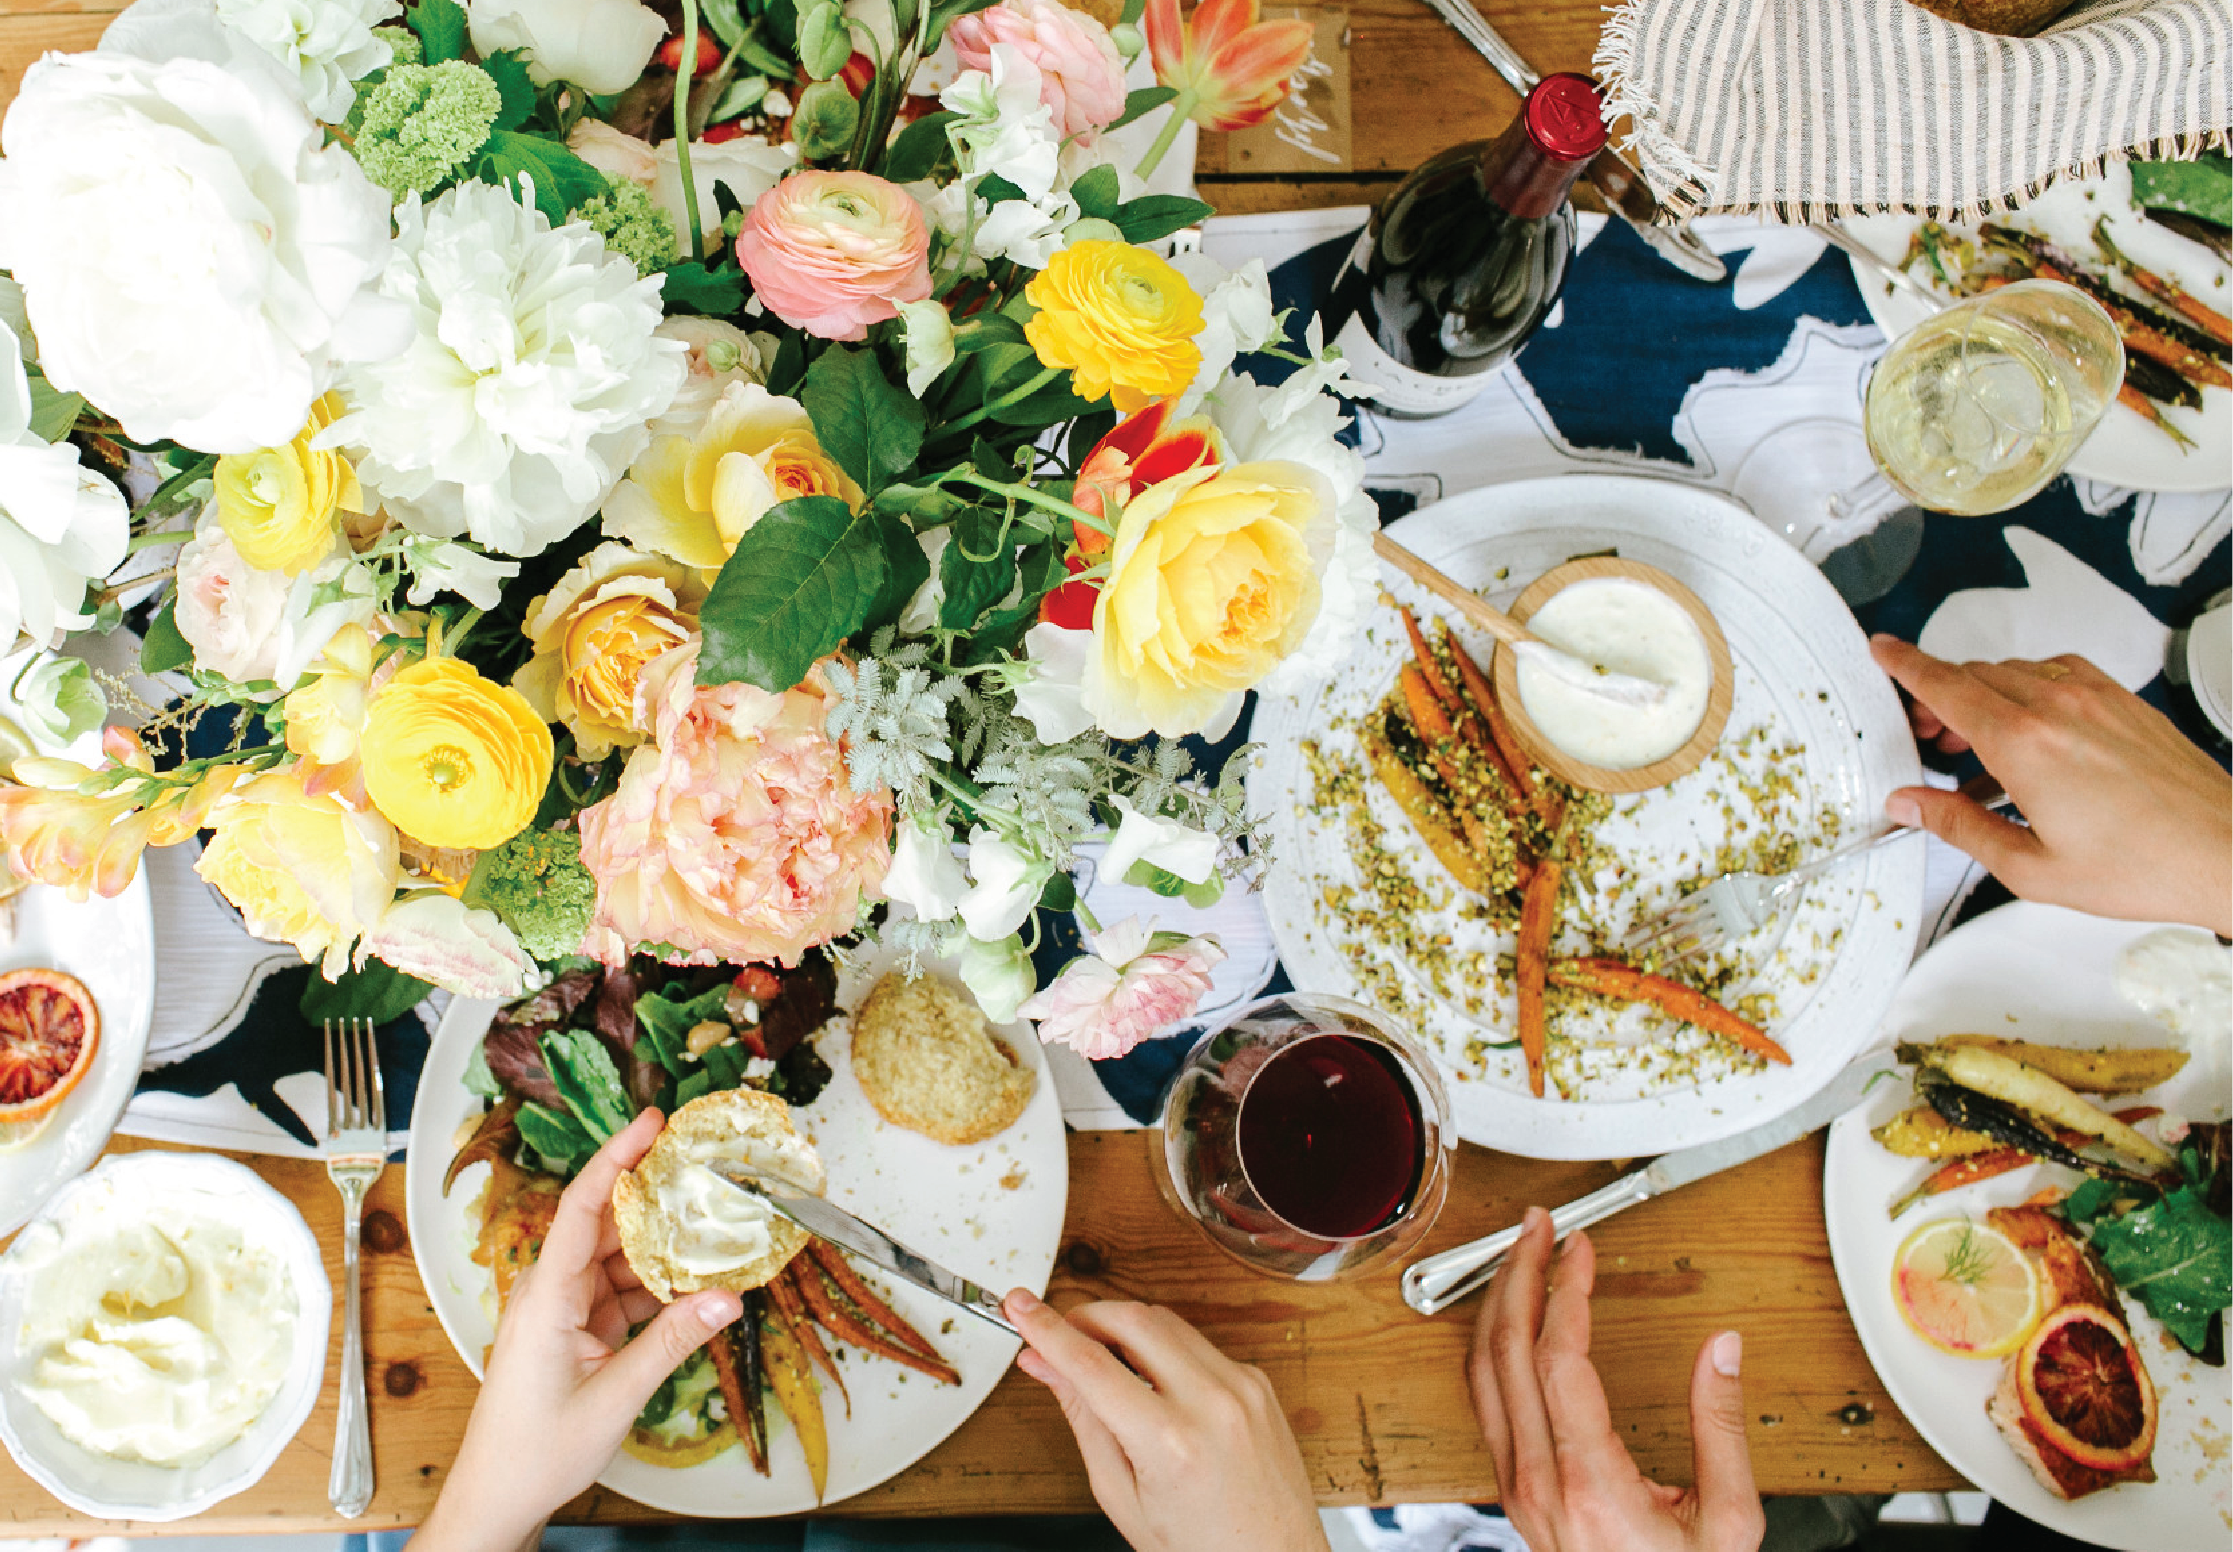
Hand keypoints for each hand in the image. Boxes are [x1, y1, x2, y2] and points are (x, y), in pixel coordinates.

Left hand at [416, 1110, 740, 1551]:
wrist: (498, 1497)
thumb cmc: (536, 1452)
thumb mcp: (615, 1398)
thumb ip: (671, 1343)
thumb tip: (727, 1298)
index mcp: (545, 1297)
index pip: (583, 1209)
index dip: (616, 1158)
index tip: (651, 1122)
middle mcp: (548, 1293)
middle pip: (605, 1227)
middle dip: (654, 1197)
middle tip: (703, 1168)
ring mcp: (560, 1312)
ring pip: (616, 1261)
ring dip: (659, 1248)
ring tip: (712, 1227)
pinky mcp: (573, 1332)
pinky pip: (617, 1292)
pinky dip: (654, 1287)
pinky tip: (692, 1284)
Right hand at [1003, 1289, 1327, 1551]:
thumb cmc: (1200, 1547)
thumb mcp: (1121, 1495)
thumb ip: (1082, 1419)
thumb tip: (1044, 1365)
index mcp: (1171, 1443)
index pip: (1091, 1364)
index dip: (1045, 1328)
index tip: (1019, 1305)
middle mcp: (1212, 1404)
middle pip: (1132, 1318)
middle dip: (1085, 1315)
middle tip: (1057, 1333)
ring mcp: (1242, 1387)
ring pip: (1167, 1320)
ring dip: (1123, 1327)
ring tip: (1099, 1360)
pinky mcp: (1257, 1381)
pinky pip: (1198, 1342)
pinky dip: (1164, 1348)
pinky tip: (1151, 1380)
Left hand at [1471, 1209, 1761, 1551]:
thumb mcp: (1729, 1521)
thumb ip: (1725, 1429)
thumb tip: (1724, 1350)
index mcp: (1590, 1484)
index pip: (1559, 1361)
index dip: (1567, 1292)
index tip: (1581, 1249)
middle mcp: (1539, 1481)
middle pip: (1506, 1352)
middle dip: (1519, 1273)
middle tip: (1539, 1226)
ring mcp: (1518, 1485)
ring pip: (1483, 1371)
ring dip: (1497, 1302)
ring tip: (1520, 1253)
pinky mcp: (1513, 1488)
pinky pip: (1485, 1399)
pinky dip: (1492, 1343)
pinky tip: (1509, 1317)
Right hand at [1872, 636, 2232, 933]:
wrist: (2225, 852)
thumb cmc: (2144, 864)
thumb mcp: (2030, 866)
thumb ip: (1959, 827)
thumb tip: (1912, 805)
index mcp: (2024, 745)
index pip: (1944, 685)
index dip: (1904, 664)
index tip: (1883, 650)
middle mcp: (2059, 707)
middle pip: (1974, 675)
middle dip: (1939, 695)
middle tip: (1927, 731)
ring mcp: (2097, 697)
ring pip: (2015, 670)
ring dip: (1983, 693)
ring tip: (1978, 741)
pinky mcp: (2125, 701)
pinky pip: (2059, 673)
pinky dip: (2030, 689)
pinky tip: (2033, 727)